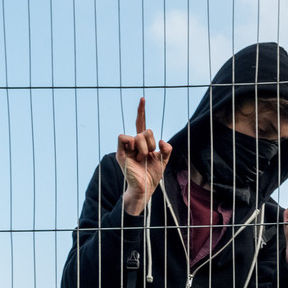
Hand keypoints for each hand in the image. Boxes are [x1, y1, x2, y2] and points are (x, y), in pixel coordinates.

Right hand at [117, 98, 171, 215]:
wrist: (145, 189)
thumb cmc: (152, 176)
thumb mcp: (164, 161)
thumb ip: (166, 150)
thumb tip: (161, 140)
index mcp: (143, 143)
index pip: (141, 124)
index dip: (141, 111)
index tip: (142, 98)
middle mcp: (134, 144)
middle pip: (145, 130)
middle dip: (151, 143)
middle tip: (148, 156)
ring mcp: (127, 148)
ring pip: (138, 134)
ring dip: (145, 148)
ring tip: (142, 159)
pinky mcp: (121, 153)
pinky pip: (123, 137)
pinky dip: (132, 143)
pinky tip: (136, 155)